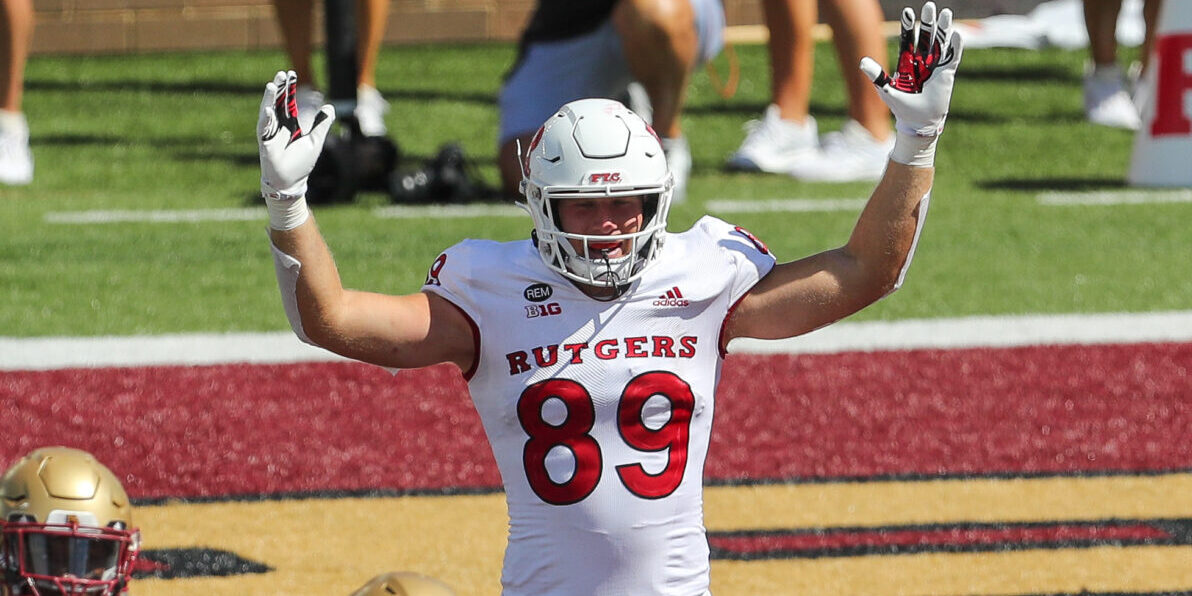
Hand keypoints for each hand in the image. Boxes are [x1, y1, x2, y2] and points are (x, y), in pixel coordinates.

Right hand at [258, 70, 334, 199]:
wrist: (291, 181)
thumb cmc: (302, 163)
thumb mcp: (315, 140)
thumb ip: (322, 123)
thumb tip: (330, 106)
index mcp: (290, 123)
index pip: (289, 101)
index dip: (290, 89)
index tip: (292, 74)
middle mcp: (279, 125)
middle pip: (278, 102)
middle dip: (280, 88)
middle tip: (282, 74)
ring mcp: (271, 133)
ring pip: (269, 111)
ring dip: (270, 99)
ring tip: (273, 85)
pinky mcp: (265, 142)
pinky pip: (265, 128)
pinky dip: (266, 119)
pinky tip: (268, 109)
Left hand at [859, 2, 962, 136]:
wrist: (917, 122)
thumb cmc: (901, 107)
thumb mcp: (886, 90)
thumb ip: (876, 75)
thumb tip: (862, 61)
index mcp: (907, 62)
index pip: (908, 40)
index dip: (908, 26)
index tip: (908, 12)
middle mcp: (922, 61)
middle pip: (926, 36)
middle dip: (928, 22)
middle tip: (930, 6)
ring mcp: (935, 66)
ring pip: (940, 43)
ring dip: (943, 29)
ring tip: (945, 13)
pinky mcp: (946, 74)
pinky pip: (951, 57)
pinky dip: (954, 46)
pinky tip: (955, 34)